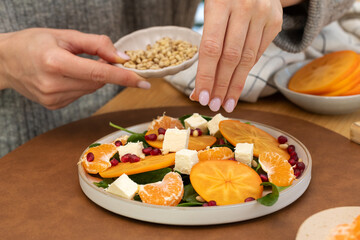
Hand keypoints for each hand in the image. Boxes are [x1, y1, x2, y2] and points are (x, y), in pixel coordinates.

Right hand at [0, 28, 148, 108]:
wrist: (5, 61)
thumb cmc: (33, 43)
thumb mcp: (65, 35)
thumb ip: (97, 45)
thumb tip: (122, 58)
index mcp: (55, 62)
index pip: (99, 74)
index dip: (124, 78)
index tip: (144, 82)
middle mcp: (53, 84)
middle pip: (97, 82)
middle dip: (105, 71)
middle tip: (98, 58)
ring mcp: (53, 98)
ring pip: (90, 89)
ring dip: (92, 78)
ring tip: (73, 64)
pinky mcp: (54, 106)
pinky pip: (80, 95)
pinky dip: (81, 85)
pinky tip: (66, 76)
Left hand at [190, 0, 282, 111]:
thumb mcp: (210, 7)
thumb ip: (206, 40)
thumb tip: (200, 85)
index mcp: (220, 2)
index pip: (211, 48)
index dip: (206, 76)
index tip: (201, 98)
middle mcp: (244, 7)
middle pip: (231, 58)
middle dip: (221, 86)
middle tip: (214, 105)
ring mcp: (264, 14)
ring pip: (247, 59)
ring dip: (235, 85)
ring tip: (226, 102)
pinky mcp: (276, 20)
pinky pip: (259, 52)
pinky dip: (246, 69)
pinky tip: (237, 82)